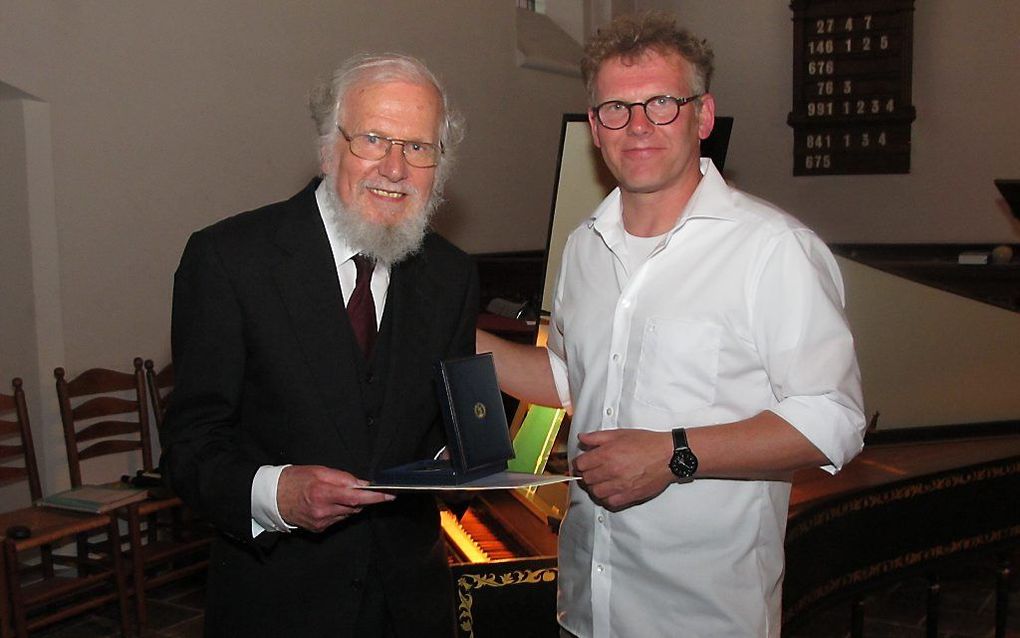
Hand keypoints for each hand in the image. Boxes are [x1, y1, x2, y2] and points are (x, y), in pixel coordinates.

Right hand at [277, 465, 393, 532]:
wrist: (273, 497)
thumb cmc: (295, 480)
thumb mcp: (319, 470)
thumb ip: (343, 477)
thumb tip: (362, 484)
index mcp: (323, 493)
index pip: (356, 497)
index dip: (375, 497)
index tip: (389, 495)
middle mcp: (323, 510)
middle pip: (355, 506)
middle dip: (362, 498)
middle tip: (363, 489)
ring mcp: (321, 522)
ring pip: (348, 513)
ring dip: (350, 504)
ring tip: (336, 494)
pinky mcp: (319, 529)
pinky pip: (338, 519)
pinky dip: (339, 511)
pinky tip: (328, 504)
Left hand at [573, 429, 674, 510]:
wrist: (668, 456)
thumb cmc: (647, 444)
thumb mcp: (619, 434)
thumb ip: (597, 437)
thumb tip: (582, 438)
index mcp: (607, 454)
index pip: (580, 464)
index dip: (578, 464)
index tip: (581, 464)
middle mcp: (611, 471)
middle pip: (586, 479)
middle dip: (585, 475)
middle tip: (590, 472)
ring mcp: (620, 485)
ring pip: (596, 493)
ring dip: (594, 488)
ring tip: (600, 482)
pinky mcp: (629, 496)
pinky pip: (610, 502)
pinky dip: (606, 499)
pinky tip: (610, 491)